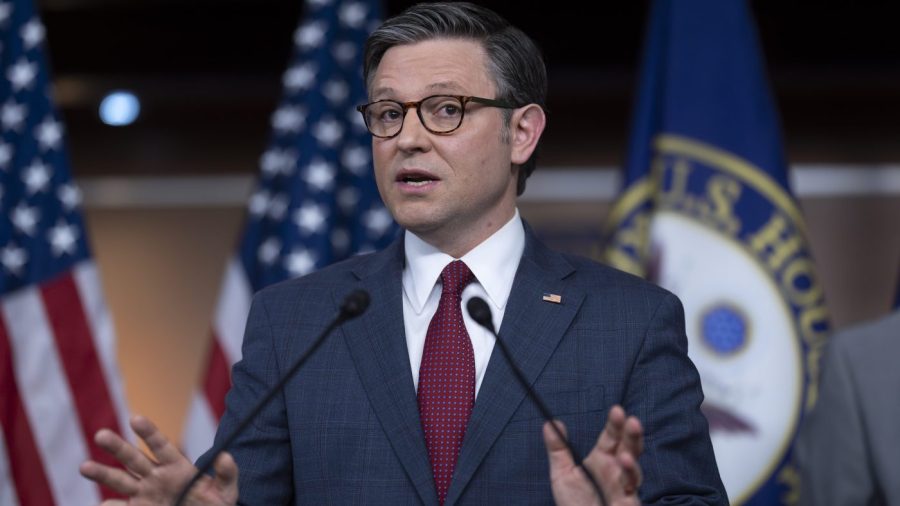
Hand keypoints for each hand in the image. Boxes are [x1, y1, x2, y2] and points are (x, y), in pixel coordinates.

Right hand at [79, 415, 238, 505]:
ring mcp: (144, 494)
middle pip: (134, 458)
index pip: (160, 445)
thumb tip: (226, 456)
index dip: (148, 432)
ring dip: (102, 473)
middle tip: (101, 434)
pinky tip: (104, 504)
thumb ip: (227, 473)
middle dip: (117, 447)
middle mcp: (156, 477)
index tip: (135, 418)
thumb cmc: (217, 505)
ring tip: (84, 466)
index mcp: (177, 466)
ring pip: (120, 481)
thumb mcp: (227, 491)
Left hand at [544, 405, 643, 505]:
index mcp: (601, 460)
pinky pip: (632, 482)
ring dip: (634, 446)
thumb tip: (550, 423)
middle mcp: (615, 469)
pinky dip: (630, 470)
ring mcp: (624, 484)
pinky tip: (623, 460)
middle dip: (629, 432)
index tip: (616, 410)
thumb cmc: (573, 505)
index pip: (610, 437)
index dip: (614, 424)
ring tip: (632, 430)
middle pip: (627, 445)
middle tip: (628, 418)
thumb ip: (558, 450)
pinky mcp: (629, 498)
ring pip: (634, 461)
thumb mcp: (561, 475)